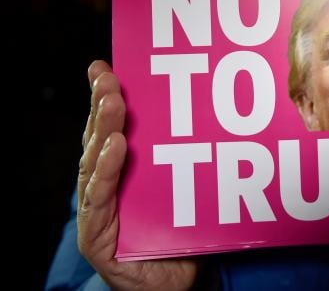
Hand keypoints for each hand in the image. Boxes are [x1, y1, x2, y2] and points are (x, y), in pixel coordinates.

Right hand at [77, 60, 198, 289]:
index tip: (107, 64)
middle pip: (100, 138)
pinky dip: (105, 171)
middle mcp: (106, 185)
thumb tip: (230, 125)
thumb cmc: (183, 239)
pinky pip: (98, 198)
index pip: (113, 128)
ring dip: (104, 128)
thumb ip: (197, 163)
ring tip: (113, 101)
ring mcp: (97, 209)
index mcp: (125, 172)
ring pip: (95, 162)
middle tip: (107, 76)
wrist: (172, 289)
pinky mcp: (95, 235)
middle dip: (103, 104)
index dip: (107, 96)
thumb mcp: (193, 193)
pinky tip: (115, 146)